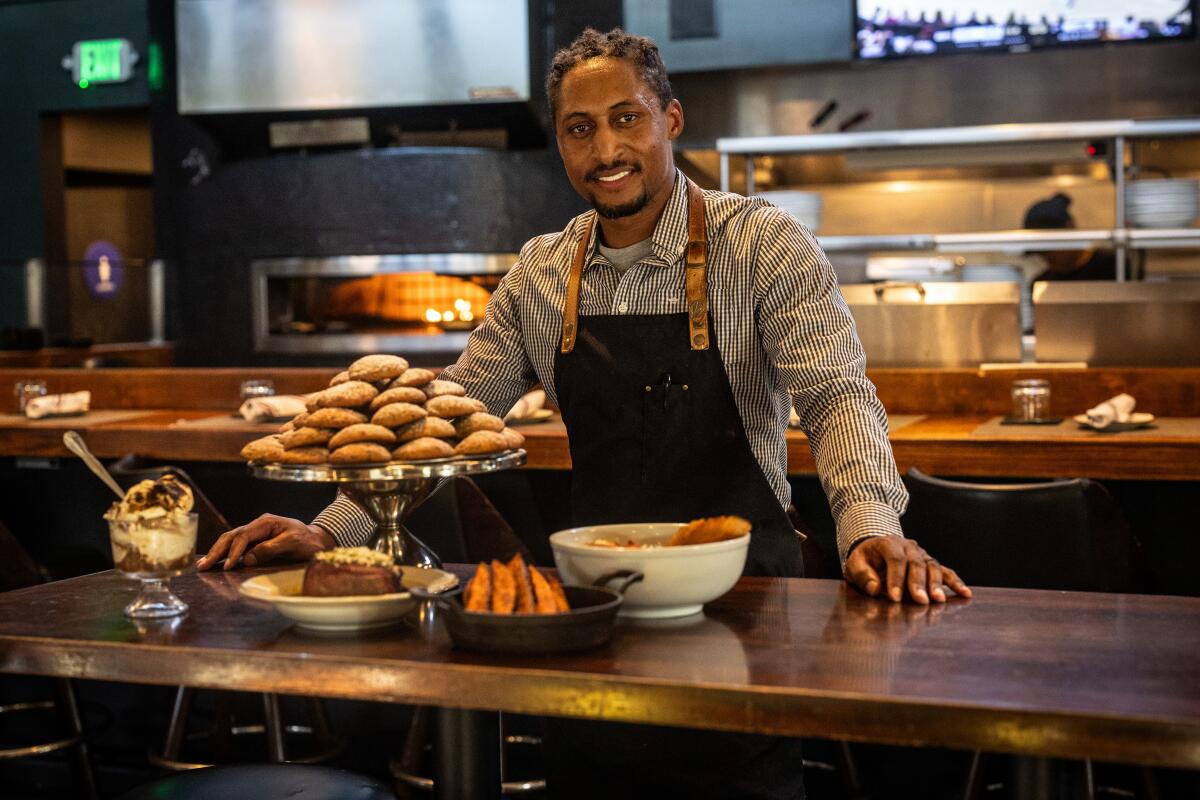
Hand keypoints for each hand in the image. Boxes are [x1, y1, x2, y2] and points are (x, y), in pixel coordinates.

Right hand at [196, 514, 334, 570]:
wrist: (318, 540)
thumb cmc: (308, 542)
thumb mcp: (293, 543)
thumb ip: (271, 549)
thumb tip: (248, 558)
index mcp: (266, 523)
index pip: (243, 536)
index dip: (234, 551)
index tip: (228, 566)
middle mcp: (258, 525)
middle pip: (231, 536)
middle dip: (217, 551)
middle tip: (203, 566)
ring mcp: (256, 533)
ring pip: (231, 540)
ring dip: (217, 552)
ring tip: (202, 565)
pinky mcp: (256, 541)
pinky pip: (236, 546)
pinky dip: (224, 553)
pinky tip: (215, 561)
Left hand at [844, 536, 970, 604]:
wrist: (874, 551)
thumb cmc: (864, 561)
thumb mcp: (854, 565)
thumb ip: (862, 576)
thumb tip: (875, 588)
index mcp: (888, 543)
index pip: (895, 560)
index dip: (896, 578)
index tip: (895, 598)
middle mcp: (909, 546)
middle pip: (916, 563)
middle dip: (918, 583)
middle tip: (921, 601)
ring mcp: (922, 554)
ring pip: (933, 566)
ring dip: (937, 584)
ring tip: (939, 600)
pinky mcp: (931, 564)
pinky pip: (946, 571)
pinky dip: (956, 582)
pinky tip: (965, 593)